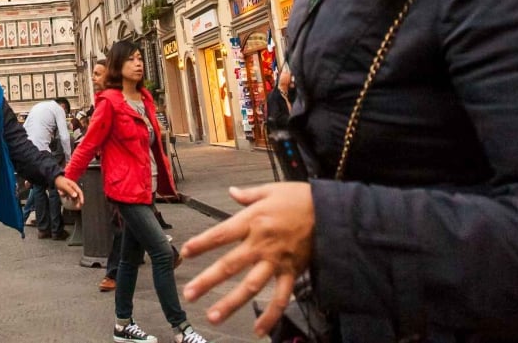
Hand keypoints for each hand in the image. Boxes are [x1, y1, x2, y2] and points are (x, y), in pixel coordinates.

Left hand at [54, 175, 83, 205]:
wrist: (55, 179)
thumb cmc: (60, 181)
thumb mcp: (65, 186)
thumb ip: (70, 190)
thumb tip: (75, 196)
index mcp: (74, 185)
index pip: (80, 192)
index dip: (81, 198)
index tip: (82, 203)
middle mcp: (73, 188)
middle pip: (77, 195)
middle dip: (78, 201)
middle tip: (78, 206)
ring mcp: (70, 190)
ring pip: (73, 196)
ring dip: (72, 199)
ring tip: (72, 203)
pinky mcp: (67, 191)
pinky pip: (69, 195)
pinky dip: (67, 197)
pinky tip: (65, 197)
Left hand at [180, 182, 314, 334]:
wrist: (332, 212)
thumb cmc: (301, 198)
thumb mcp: (271, 189)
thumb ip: (249, 194)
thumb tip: (231, 191)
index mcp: (253, 220)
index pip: (220, 234)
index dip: (201, 244)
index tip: (185, 253)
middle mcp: (261, 243)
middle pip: (229, 265)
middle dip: (207, 281)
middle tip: (189, 294)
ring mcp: (276, 261)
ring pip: (250, 286)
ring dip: (231, 303)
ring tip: (213, 316)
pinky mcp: (292, 272)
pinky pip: (280, 298)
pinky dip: (270, 316)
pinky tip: (258, 330)